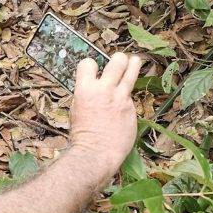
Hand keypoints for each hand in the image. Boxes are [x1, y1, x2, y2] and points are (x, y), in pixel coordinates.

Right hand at [68, 54, 142, 177]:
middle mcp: (104, 90)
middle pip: (116, 61)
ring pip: (131, 72)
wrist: (97, 153)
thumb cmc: (83, 135)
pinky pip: (131, 97)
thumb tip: (93, 87)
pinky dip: (128, 98)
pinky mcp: (131, 108)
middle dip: (118, 59)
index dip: (90, 65)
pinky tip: (125, 104)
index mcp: (84, 90)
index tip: (94, 69)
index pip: (88, 63)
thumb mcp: (77, 109)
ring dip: (133, 64)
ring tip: (135, 60)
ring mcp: (120, 98)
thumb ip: (87, 94)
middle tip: (120, 60)